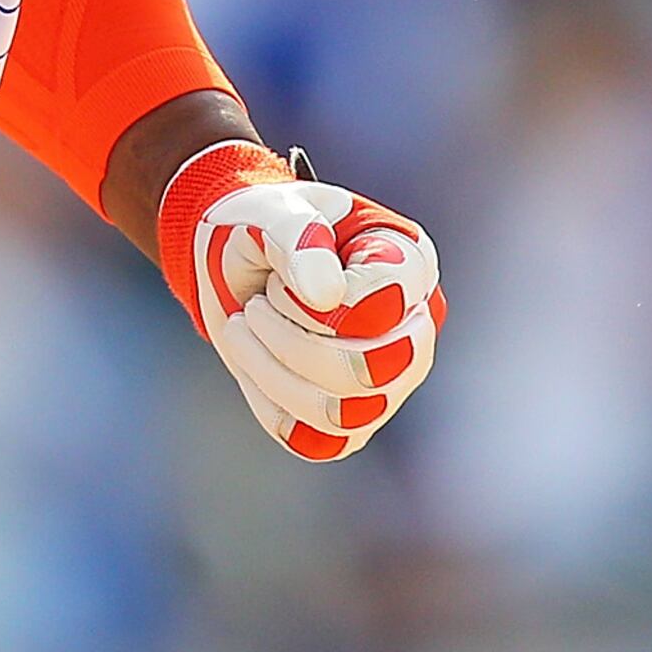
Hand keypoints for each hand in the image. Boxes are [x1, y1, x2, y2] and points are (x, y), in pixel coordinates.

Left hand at [155, 141, 444, 460]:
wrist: (236, 261)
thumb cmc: (264, 227)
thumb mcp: (271, 211)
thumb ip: (298, 236)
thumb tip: (326, 294)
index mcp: (409, 263)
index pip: (383, 305)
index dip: (313, 303)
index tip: (277, 276)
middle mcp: (414, 327)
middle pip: (370, 372)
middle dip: (293, 344)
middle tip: (256, 305)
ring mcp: (391, 381)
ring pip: (341, 415)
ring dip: (270, 371)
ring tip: (244, 325)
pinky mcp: (354, 421)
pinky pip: (313, 441)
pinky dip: (267, 402)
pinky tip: (253, 359)